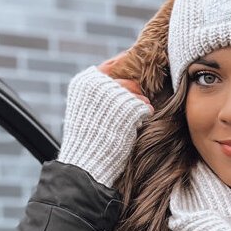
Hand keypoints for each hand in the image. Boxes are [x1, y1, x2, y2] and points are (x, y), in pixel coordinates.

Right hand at [57, 61, 152, 185]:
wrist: (87, 163)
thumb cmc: (88, 140)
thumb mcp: (86, 108)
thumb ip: (101, 91)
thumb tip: (127, 81)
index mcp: (85, 81)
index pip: (111, 67)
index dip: (124, 78)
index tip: (130, 89)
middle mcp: (99, 82)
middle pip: (129, 82)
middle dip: (132, 99)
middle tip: (124, 118)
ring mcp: (115, 93)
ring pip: (139, 95)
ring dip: (137, 110)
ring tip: (124, 126)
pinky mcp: (129, 107)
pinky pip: (146, 107)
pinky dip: (142, 119)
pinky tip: (130, 130)